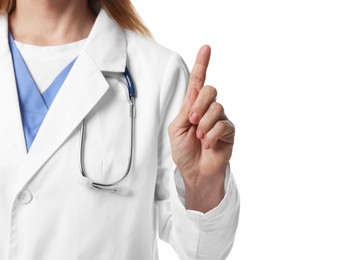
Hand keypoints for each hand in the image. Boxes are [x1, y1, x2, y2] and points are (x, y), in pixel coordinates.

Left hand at [168, 45, 234, 211]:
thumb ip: (187, 109)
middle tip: (192, 120)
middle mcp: (208, 109)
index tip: (206, 48)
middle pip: (210, 90)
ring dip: (204, 124)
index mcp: (193, 106)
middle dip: (199, 105)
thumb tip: (197, 93)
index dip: (202, 64)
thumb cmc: (183, 150)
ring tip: (199, 137)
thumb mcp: (177, 128)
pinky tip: (208, 144)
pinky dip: (211, 135)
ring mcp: (220, 119)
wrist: (194, 171)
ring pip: (217, 107)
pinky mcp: (229, 130)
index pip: (198, 81)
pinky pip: (223, 124)